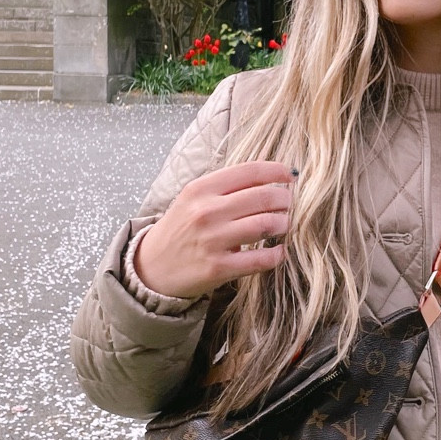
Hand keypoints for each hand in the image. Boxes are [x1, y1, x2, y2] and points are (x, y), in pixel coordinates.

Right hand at [133, 161, 294, 299]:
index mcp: (201, 189)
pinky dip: (277, 254)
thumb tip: (268, 179)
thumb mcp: (193, 199)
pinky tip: (278, 251)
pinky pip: (260, 259)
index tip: (289, 175)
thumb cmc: (179, 229)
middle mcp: (206, 211)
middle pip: (263, 197)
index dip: (276, 171)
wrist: (151, 267)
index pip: (249, 171)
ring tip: (284, 225)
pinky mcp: (218, 268)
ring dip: (284, 224)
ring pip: (266, 225)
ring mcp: (212, 240)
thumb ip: (225, 188)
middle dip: (285, 200)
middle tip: (288, 205)